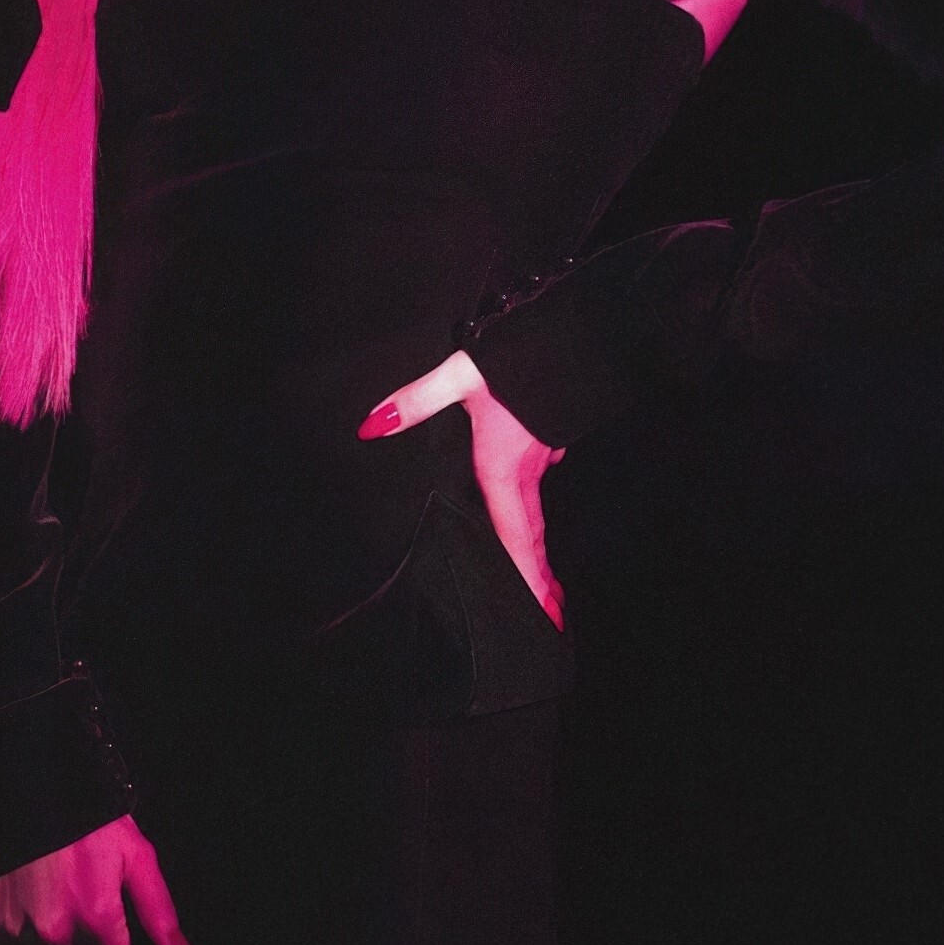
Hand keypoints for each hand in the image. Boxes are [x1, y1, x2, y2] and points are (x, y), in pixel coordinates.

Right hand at [0, 813, 195, 944]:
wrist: (34, 788)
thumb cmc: (92, 820)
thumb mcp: (136, 856)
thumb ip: (158, 911)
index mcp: (97, 917)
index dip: (118, 941)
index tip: (112, 915)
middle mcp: (57, 932)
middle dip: (85, 930)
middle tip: (82, 887)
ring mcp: (20, 927)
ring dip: (52, 923)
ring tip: (55, 881)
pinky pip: (12, 930)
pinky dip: (21, 913)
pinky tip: (29, 883)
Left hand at [358, 351, 567, 629]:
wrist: (569, 331)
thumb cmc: (516, 357)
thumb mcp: (460, 376)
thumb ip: (417, 402)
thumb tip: (373, 425)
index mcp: (504, 466)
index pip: (514, 533)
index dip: (526, 575)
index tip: (544, 610)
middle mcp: (526, 469)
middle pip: (532, 534)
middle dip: (540, 576)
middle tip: (552, 614)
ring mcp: (542, 456)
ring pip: (536, 510)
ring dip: (535, 546)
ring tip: (541, 579)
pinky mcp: (548, 440)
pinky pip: (538, 486)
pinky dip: (533, 509)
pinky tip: (524, 507)